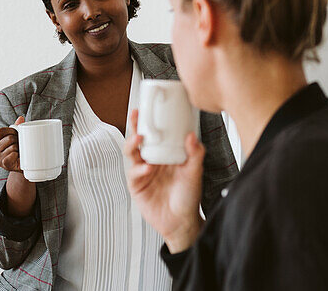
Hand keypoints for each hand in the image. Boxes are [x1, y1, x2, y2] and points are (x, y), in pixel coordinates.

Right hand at [0, 116, 36, 215]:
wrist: (25, 166)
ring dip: (19, 148)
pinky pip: (11, 156)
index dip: (11, 131)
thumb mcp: (18, 137)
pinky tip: (18, 157)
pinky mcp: (4, 165)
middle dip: (18, 140)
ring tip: (20, 151)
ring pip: (12, 147)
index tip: (17, 134)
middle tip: (21, 145)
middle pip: (9, 138)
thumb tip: (21, 118)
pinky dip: (16, 155)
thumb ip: (18, 127)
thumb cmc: (20, 149)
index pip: (0, 131)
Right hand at [124, 109, 204, 252]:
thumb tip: (192, 136)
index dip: (151, 121)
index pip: (156, 134)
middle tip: (137, 114)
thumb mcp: (195, 172)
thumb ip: (195, 154)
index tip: (151, 106)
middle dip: (136, 126)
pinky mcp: (137, 186)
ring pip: (132, 154)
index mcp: (166, 154)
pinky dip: (139, 169)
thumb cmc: (188, 196)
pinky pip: (134, 174)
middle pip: (140, 140)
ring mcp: (143, 173)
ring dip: (133, 144)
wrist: (182, 221)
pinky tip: (147, 168)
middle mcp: (152, 161)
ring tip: (140, 138)